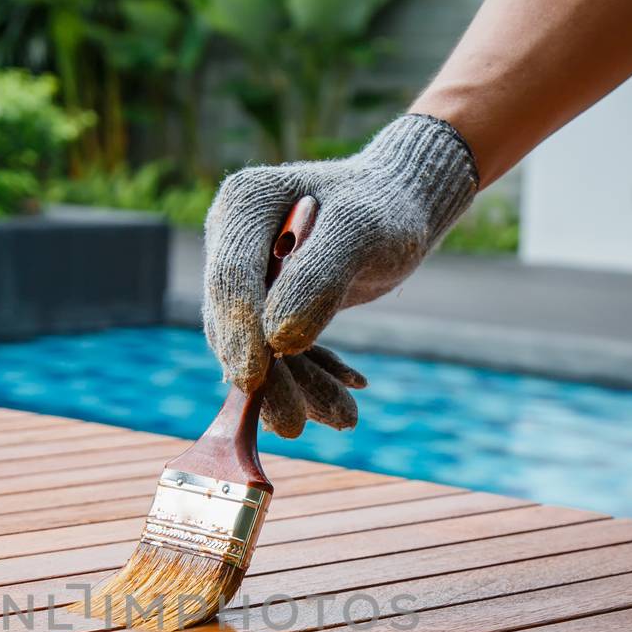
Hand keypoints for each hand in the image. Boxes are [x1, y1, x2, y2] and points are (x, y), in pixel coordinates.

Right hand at [203, 114, 476, 436]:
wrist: (400, 204)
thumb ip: (317, 277)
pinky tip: (343, 401)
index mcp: (243, 205)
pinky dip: (309, 378)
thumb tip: (277, 340)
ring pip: (255, 345)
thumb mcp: (360, 233)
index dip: (239, 332)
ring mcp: (245, 275)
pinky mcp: (265, 304)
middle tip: (296, 426)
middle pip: (234, 321)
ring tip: (343, 418)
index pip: (230, 278)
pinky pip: (277, 352)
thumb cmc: (384, 206)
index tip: (252, 381)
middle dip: (268, 376)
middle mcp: (231, 240)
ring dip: (293, 388)